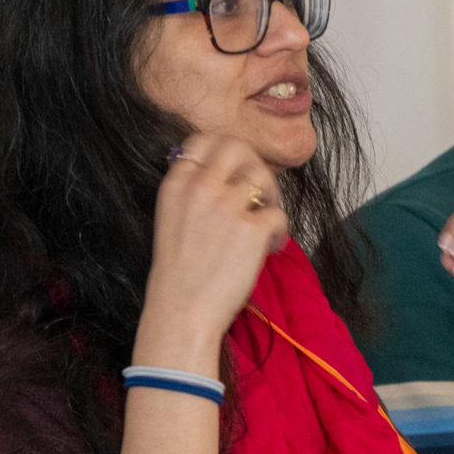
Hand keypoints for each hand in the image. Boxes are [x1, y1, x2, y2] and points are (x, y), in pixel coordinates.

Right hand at [132, 136, 290, 374]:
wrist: (181, 311)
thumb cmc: (178, 274)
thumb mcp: (172, 220)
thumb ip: (193, 192)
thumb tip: (226, 178)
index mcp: (177, 184)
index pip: (204, 141)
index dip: (227, 153)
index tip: (237, 171)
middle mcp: (201, 187)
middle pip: (238, 148)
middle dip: (255, 165)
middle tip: (261, 192)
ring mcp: (228, 206)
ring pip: (264, 179)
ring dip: (272, 200)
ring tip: (266, 226)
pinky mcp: (252, 228)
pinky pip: (278, 215)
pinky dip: (281, 231)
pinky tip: (271, 248)